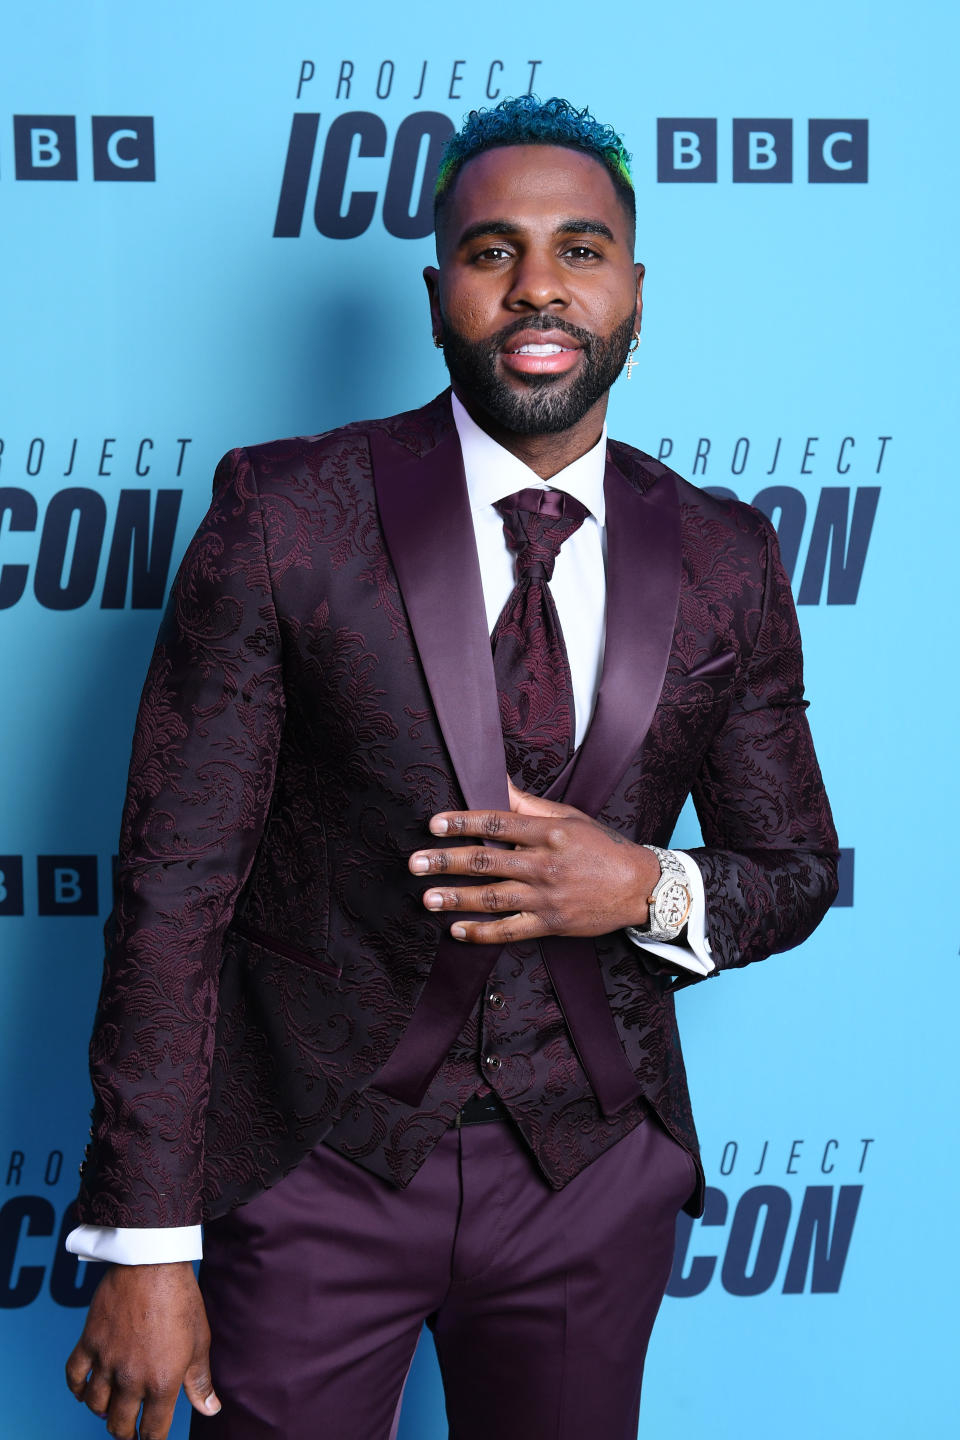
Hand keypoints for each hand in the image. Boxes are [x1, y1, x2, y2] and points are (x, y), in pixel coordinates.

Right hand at [65, 1261, 219, 1438]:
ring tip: (110, 1409)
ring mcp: (107, 1361)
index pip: (152, 1430)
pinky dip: (77, 1389)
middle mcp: (131, 1377)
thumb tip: (211, 1409)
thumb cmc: (181, 1299)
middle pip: (119, 1424)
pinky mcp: (89, 1342)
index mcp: (162, 1381)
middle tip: (129, 1429)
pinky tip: (85, 1390)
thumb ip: (199, 1381)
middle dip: (125, 1432)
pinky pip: (74, 1377)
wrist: (153, 1263)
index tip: (151, 1439)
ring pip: (95, 1406)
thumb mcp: (199, 1341)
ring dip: (103, 1412)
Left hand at [408, 780, 660, 944]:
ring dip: (456, 899)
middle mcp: (544, 864)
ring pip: (492, 898)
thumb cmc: (602, 847)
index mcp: (549, 833)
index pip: (497, 824)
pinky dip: (482, 933)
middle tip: (416, 863)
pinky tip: (457, 930)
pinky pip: (509, 931)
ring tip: (427, 898)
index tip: (435, 824)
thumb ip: (529, 805)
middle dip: (447, 862)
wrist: (639, 887)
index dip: (463, 823)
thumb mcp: (569, 817)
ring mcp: (546, 896)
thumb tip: (498, 782)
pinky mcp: (550, 923)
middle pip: (486, 862)